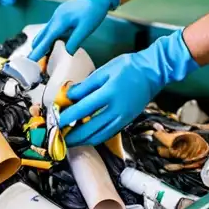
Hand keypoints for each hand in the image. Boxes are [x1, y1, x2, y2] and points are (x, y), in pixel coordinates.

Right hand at [29, 0, 119, 60]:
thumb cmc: (93, 13)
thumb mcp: (86, 29)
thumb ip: (75, 41)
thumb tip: (67, 53)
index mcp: (61, 21)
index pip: (47, 39)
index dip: (38, 50)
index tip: (30, 60)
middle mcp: (55, 18)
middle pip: (41, 36)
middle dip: (36, 49)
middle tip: (30, 62)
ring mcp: (56, 16)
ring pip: (44, 32)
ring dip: (41, 43)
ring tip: (37, 56)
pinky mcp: (59, 15)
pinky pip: (50, 28)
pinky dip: (47, 37)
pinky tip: (48, 44)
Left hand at [58, 31, 198, 145]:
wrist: (153, 71)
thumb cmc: (128, 67)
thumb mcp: (105, 71)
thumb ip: (86, 85)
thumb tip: (69, 95)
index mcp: (109, 93)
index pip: (83, 109)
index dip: (68, 117)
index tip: (56, 121)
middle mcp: (116, 109)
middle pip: (90, 128)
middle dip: (73, 135)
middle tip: (59, 137)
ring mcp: (123, 117)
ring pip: (100, 135)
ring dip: (83, 140)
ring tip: (70, 141)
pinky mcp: (127, 121)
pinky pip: (109, 134)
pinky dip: (96, 138)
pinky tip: (87, 138)